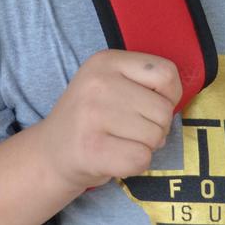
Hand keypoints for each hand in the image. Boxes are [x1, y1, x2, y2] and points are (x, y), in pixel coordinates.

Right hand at [37, 50, 181, 191]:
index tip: (151, 105)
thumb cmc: (94, 117)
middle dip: (157, 127)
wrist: (52, 151)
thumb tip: (173, 105)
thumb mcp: (113, 82)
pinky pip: (141, 158)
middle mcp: (98, 83)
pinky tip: (116, 156)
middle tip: (132, 130)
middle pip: (163, 110)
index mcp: (106, 60)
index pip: (167, 73)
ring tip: (121, 141)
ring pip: (155, 136)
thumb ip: (145, 83)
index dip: (170, 96)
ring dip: (146, 146)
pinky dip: (136, 164)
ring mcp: (92, 115)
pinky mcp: (91, 149)